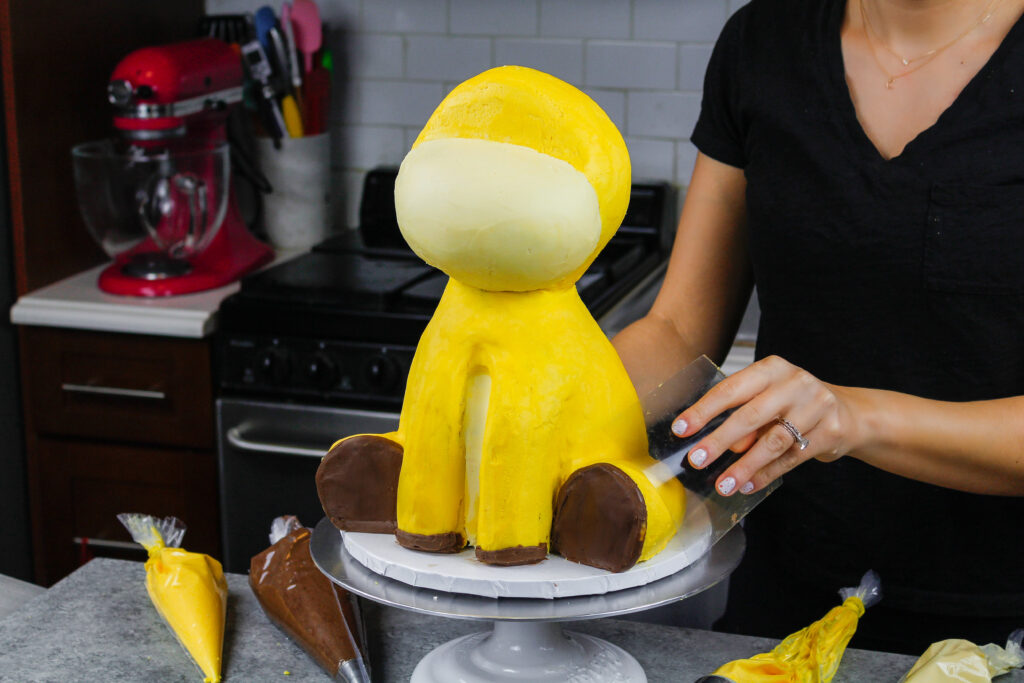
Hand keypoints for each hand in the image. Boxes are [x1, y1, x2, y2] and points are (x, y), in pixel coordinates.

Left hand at [671, 355, 853, 494]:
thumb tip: (720, 446)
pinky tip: (748, 485)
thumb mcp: (768, 398)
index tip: (681, 429)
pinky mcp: (830, 432)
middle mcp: (794, 383)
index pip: (730, 389)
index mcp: (771, 369)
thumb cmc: (794, 402)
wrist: (849, 411)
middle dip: (719, 440)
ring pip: (773, 441)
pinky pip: (791, 458)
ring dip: (744, 466)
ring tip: (723, 485)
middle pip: (749, 415)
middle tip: (697, 460)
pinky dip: (767, 474)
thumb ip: (744, 418)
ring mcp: (815, 406)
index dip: (703, 410)